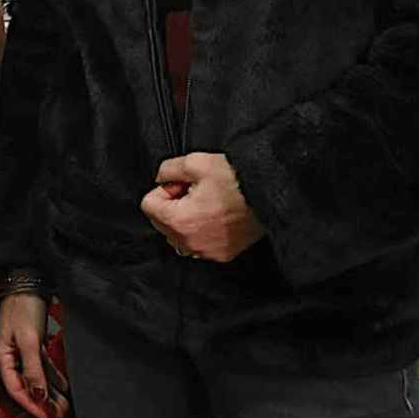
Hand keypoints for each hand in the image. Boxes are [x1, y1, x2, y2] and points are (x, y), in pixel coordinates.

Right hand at [0, 292, 69, 417]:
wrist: (29, 280)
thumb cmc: (23, 307)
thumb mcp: (29, 340)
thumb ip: (33, 369)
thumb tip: (38, 396)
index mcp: (1, 355)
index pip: (15, 388)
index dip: (31, 404)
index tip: (47, 416)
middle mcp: (9, 355)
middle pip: (26, 385)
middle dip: (42, 402)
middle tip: (59, 415)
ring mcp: (21, 349)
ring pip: (36, 377)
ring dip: (49, 392)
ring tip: (64, 405)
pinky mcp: (32, 342)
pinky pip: (42, 366)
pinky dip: (52, 376)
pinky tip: (63, 386)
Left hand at [139, 152, 265, 262]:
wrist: (270, 195)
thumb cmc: (236, 180)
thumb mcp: (195, 162)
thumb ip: (167, 170)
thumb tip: (160, 179)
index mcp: (179, 221)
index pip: (148, 206)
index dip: (163, 190)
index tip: (181, 184)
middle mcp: (189, 243)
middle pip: (161, 222)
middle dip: (172, 206)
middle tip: (194, 192)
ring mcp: (206, 252)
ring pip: (178, 236)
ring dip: (185, 220)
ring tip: (207, 204)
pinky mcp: (222, 255)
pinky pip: (197, 245)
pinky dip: (200, 231)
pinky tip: (216, 216)